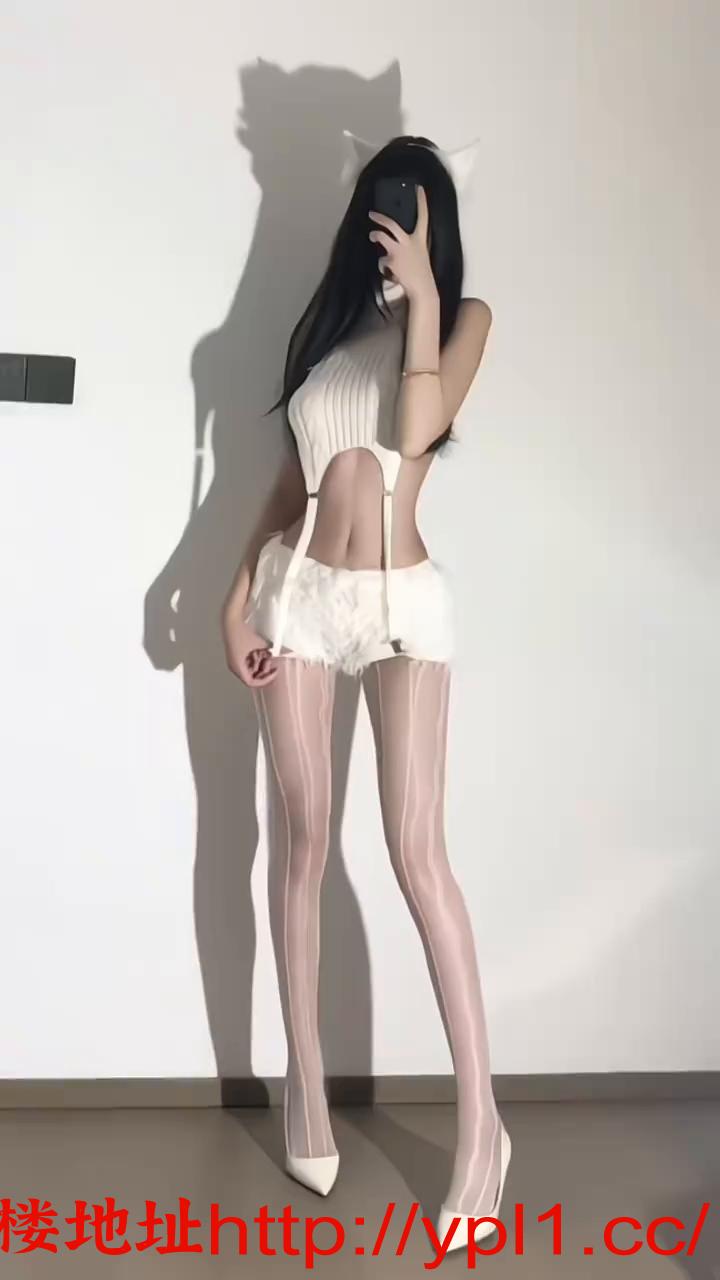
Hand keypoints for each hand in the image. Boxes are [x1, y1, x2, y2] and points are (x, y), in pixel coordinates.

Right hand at [222, 614, 277, 686]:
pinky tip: (263, 649)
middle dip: (263, 669)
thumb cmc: (243, 632)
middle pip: (252, 677)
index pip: (252, 683)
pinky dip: (257, 657)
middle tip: (270, 659)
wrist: (232, 619)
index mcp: (238, 668)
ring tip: (267, 652)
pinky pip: (249, 661)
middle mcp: (235, 667)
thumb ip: (271, 652)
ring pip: (251, 669)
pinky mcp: (238, 654)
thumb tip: (281, 655)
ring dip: (261, 663)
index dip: (265, 679)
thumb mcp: (260, 644)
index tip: (274, 670)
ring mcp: (236, 661)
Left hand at [368, 185, 436, 301]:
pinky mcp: (391, 260)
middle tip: (371, 214)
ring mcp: (399, 250)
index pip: (423, 216)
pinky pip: (382, 261)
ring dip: (375, 235)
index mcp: (420, 239)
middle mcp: (409, 241)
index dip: (421, 201)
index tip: (418, 188)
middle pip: (392, 224)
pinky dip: (384, 266)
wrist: (422, 287)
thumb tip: (395, 241)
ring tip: (372, 235)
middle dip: (380, 217)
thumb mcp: (420, 254)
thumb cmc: (422, 272)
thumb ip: (410, 245)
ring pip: (381, 236)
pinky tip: (389, 272)